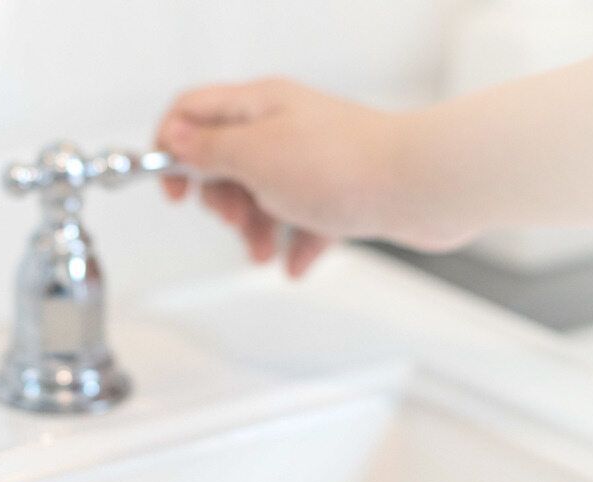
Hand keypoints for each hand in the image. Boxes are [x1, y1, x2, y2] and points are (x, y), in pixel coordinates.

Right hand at [156, 79, 418, 276]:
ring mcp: (312, 158)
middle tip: (235, 219)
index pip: (193, 112)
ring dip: (257, 230)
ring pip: (263, 195)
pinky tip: (295, 263)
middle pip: (226, 162)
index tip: (173, 190)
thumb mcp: (253, 157)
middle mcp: (284, 126)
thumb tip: (174, 138)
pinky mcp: (339, 189)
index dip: (171, 149)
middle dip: (223, 201)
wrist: (421, 187)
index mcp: (259, 105)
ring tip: (265, 252)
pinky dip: (294, 242)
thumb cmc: (344, 168)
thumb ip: (208, 149)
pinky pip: (302, 218)